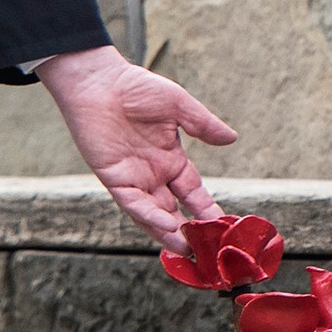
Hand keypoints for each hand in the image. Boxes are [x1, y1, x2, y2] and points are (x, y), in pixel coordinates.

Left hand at [37, 46, 237, 253]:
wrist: (99, 82)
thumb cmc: (136, 87)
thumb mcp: (178, 105)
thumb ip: (203, 124)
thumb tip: (231, 138)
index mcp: (170, 158)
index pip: (193, 191)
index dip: (207, 208)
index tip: (224, 224)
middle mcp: (153, 173)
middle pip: (175, 209)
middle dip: (190, 229)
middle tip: (208, 249)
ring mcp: (133, 178)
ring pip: (154, 214)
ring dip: (170, 232)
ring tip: (189, 250)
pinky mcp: (114, 178)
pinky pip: (134, 204)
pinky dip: (149, 217)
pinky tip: (166, 227)